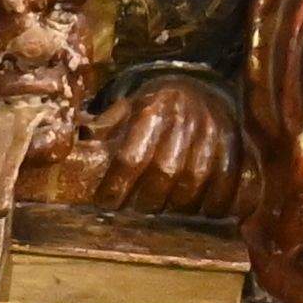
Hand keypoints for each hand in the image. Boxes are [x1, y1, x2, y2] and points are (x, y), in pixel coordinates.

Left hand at [16, 79, 234, 214]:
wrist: (201, 89)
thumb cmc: (155, 109)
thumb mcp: (127, 109)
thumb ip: (103, 127)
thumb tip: (67, 140)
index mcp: (152, 110)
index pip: (131, 155)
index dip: (117, 185)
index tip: (107, 204)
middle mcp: (183, 119)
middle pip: (164, 171)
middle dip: (148, 199)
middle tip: (138, 212)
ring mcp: (212, 132)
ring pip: (195, 180)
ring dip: (179, 205)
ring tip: (167, 213)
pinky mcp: (235, 145)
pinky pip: (227, 180)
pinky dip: (215, 202)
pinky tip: (202, 212)